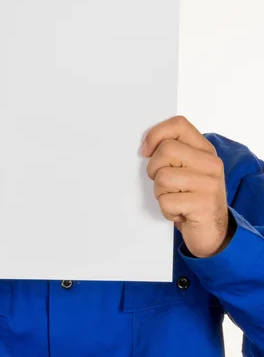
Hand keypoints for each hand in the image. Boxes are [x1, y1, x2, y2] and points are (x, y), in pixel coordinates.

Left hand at [141, 116, 229, 257]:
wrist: (213, 231)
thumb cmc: (192, 196)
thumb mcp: (187, 169)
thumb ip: (172, 153)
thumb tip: (144, 148)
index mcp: (205, 150)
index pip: (178, 125)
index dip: (155, 134)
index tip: (145, 151)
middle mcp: (211, 163)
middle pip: (166, 150)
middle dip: (154, 169)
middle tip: (163, 183)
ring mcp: (209, 184)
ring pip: (162, 177)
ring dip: (160, 193)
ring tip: (174, 199)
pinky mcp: (203, 205)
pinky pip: (167, 201)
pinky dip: (166, 210)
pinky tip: (179, 213)